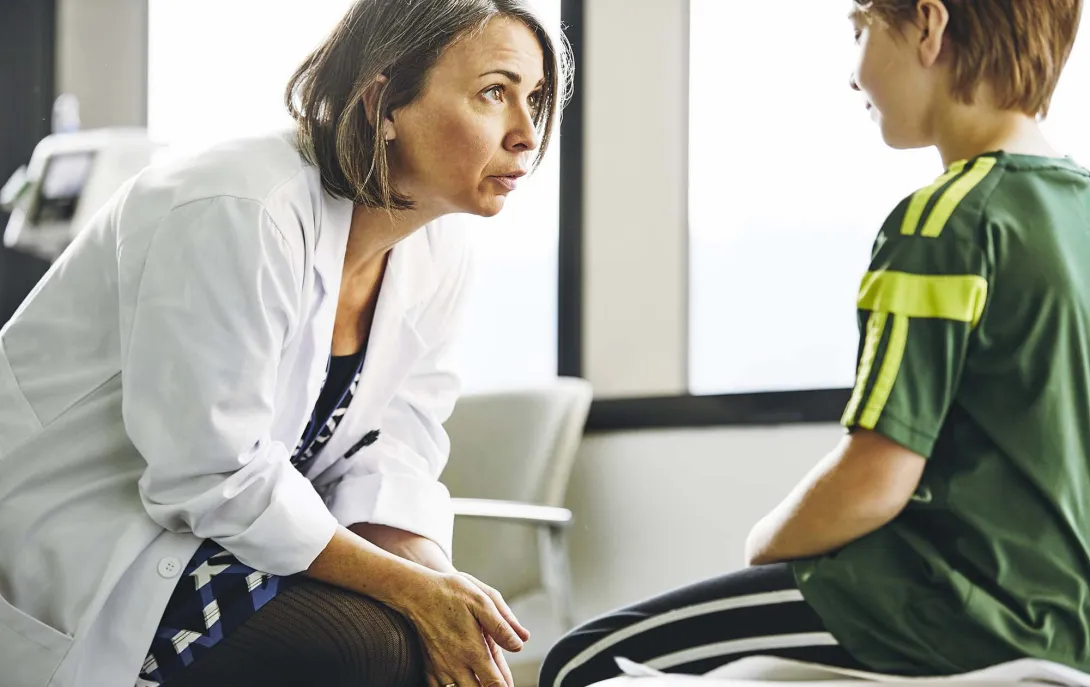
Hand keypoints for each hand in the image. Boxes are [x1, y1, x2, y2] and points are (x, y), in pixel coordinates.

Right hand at [396, 570, 529, 686]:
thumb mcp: (482, 600)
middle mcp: (456, 664)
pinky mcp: (428, 667)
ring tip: (482, 680)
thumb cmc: (451, 593)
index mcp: (473, 651)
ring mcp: (440, 669)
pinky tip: (460, 680)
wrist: (416, 591)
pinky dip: (451, 686)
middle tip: (498, 684)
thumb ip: (502, 625)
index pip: (494, 685)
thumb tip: (519, 645)